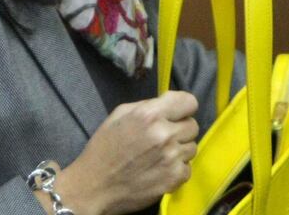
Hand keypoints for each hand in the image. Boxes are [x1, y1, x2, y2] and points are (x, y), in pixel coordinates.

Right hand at [51, 90, 199, 214]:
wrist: (95, 185)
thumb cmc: (104, 147)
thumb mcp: (119, 115)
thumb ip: (147, 106)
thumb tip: (167, 105)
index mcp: (150, 115)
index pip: (189, 102)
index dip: (183, 107)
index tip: (175, 114)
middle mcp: (165, 134)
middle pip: (193, 125)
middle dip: (179, 129)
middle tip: (163, 137)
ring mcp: (172, 158)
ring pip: (192, 147)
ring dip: (179, 149)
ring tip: (160, 155)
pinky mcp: (174, 178)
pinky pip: (188, 168)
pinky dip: (177, 169)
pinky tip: (160, 169)